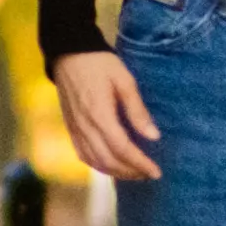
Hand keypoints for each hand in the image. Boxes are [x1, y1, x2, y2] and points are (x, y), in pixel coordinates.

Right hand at [50, 52, 162, 180]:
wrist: (68, 52)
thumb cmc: (100, 63)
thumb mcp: (124, 80)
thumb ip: (137, 110)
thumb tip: (154, 137)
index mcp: (100, 114)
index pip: (122, 148)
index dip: (140, 163)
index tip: (156, 172)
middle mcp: (85, 126)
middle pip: (109, 160)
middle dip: (131, 172)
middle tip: (149, 173)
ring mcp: (75, 129)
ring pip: (95, 161)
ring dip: (116, 172)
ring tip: (134, 172)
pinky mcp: (70, 128)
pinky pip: (83, 154)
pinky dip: (99, 165)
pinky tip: (112, 165)